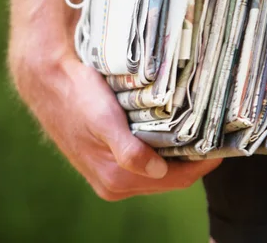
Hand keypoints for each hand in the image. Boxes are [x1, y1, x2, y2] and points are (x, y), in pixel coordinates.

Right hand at [9, 49, 221, 200]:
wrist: (47, 82)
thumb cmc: (76, 96)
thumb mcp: (104, 120)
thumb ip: (129, 151)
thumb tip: (159, 172)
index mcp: (114, 178)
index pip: (175, 180)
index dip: (201, 164)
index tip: (219, 145)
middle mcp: (111, 183)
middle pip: (167, 179)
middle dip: (188, 160)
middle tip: (207, 135)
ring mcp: (105, 174)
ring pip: (155, 172)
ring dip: (172, 155)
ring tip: (187, 132)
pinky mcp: (101, 161)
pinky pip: (140, 163)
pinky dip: (156, 151)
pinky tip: (160, 132)